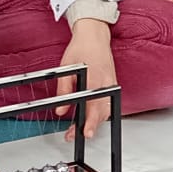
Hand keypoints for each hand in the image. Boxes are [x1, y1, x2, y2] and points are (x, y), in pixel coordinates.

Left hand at [57, 20, 118, 139]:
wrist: (95, 36)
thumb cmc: (81, 49)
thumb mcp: (66, 68)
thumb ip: (63, 90)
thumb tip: (60, 110)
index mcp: (94, 79)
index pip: (94, 106)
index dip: (90, 122)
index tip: (85, 133)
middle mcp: (106, 84)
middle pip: (101, 113)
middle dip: (89, 127)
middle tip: (72, 135)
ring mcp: (111, 85)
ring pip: (106, 111)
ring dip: (94, 122)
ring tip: (78, 129)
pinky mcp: (112, 85)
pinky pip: (109, 104)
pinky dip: (101, 114)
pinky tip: (91, 118)